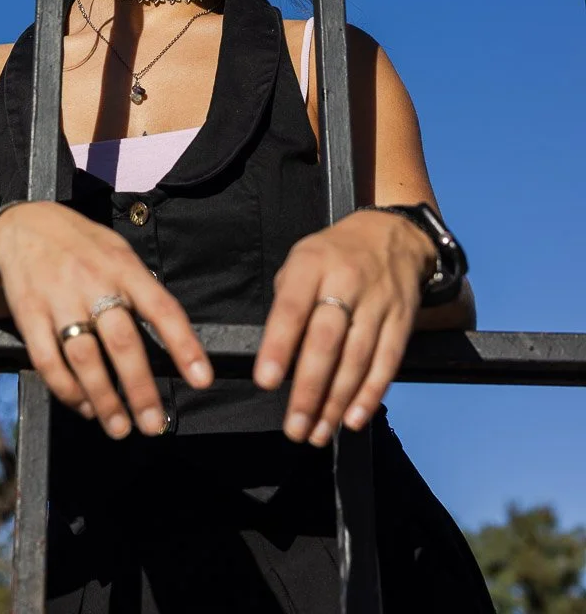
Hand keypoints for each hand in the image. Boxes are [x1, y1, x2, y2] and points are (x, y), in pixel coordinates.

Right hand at [0, 201, 213, 438]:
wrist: (22, 226)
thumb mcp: (118, 252)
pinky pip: (47, 360)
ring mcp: (59, 299)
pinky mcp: (29, 314)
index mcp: (124, 268)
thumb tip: (172, 338)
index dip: (184, 346)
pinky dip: (66, 390)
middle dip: (141, 389)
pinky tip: (82, 406)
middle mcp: (93, 282)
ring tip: (120, 427)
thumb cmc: (82, 245)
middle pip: (122, 342)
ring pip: (85, 358)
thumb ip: (141, 289)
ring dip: (104, 400)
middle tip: (154, 424)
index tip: (201, 380)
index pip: (162, 308)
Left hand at [253, 207, 435, 445]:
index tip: (265, 381)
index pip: (293, 307)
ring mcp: (378, 301)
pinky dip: (370, 394)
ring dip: (336, 402)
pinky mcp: (402, 320)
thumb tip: (276, 355)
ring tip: (318, 432)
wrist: (392, 235)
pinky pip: (387, 362)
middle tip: (294, 426)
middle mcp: (347, 281)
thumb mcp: (301, 259)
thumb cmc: (335, 254)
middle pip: (327, 341)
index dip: (278, 345)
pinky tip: (353, 418)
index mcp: (313, 263)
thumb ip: (287, 301)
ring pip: (357, 359)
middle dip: (309, 388)